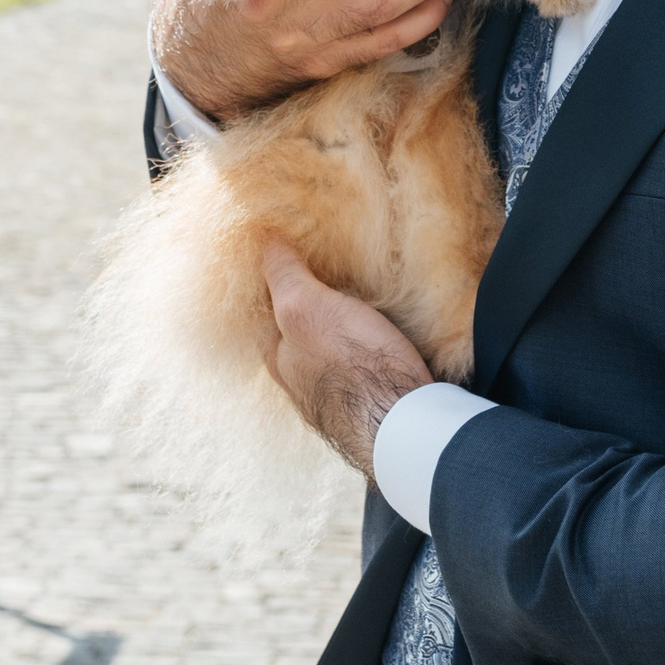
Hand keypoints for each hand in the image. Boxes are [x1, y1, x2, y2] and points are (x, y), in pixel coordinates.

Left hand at [259, 239, 431, 479]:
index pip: (266, 310)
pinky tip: (384, 323)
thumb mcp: (306, 308)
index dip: (275, 279)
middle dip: (311, 299)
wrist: (403, 424)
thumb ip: (284, 276)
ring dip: (343, 318)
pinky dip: (367, 336)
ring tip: (362, 286)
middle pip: (299, 328)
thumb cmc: (350, 364)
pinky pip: (364, 357)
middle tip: (331, 263)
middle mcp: (302, 377)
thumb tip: (262, 239)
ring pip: (333, 344)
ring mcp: (338, 390)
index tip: (291, 249)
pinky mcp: (373, 394)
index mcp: (279, 356)